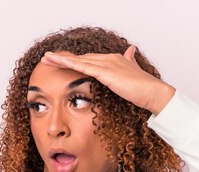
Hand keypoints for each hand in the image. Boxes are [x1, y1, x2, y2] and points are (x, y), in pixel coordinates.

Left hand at [40, 46, 175, 114]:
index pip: (88, 59)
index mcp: (113, 60)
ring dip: (60, 59)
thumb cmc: (144, 88)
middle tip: (46, 58)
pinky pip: (82, 67)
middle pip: (80, 58)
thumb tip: (131, 50)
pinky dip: (69, 64)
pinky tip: (58, 62)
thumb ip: (130, 62)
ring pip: (78, 60)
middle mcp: (108, 58)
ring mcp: (107, 64)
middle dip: (63, 58)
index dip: (74, 60)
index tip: (60, 61)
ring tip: (45, 59)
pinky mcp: (105, 72)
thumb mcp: (133, 71)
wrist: (153, 92)